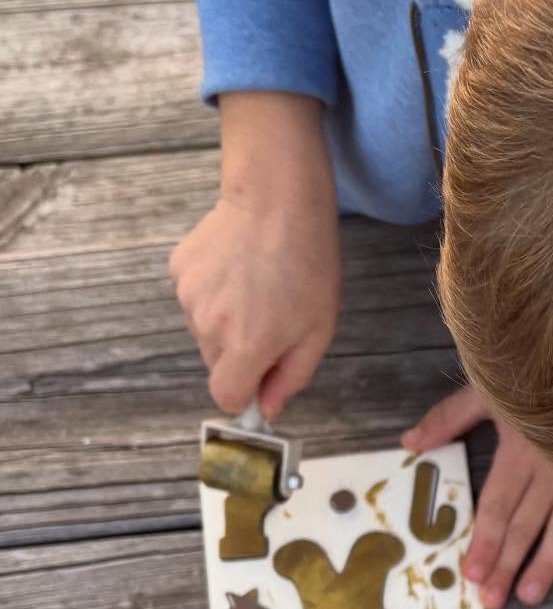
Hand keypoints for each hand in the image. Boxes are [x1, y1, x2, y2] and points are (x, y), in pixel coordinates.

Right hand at [170, 92, 339, 416]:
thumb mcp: (318, 330)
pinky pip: (194, 300)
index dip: (245, 391)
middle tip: (270, 317)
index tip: (261, 373)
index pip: (225, 397)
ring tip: (255, 287)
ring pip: (204, 331)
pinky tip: (236, 269)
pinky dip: (212, 293)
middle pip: (217, 363)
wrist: (277, 200)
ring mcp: (188, 296)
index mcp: (246, 346)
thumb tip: (266, 409)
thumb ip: (291, 377)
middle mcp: (208, 326)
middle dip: (240, 353)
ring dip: (226, 321)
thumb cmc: (308, 265)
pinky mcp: (177, 270)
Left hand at [403, 389, 552, 608]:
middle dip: (507, 565)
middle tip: (493, 601)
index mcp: (519, 451)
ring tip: (530, 595)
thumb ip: (450, 417)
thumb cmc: (541, 368)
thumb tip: (409, 442)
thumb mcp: (489, 386)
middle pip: (526, 526)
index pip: (497, 507)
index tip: (472, 574)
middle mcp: (551, 470)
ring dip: (547, 563)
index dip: (485, 542)